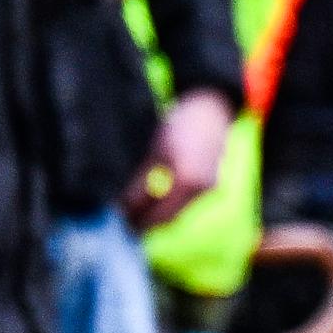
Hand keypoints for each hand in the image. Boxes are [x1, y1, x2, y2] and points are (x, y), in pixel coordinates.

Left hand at [128, 90, 235, 227]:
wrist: (213, 108)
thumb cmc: (182, 123)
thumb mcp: (157, 150)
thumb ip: (143, 180)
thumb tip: (124, 204)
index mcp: (187, 179)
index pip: (158, 212)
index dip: (137, 219)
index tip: (118, 220)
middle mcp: (201, 189)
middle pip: (169, 219)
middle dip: (146, 223)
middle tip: (124, 224)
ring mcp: (208, 188)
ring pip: (178, 214)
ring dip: (157, 218)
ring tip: (135, 215)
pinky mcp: (210, 185)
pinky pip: (185, 205)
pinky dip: (168, 208)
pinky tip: (154, 204)